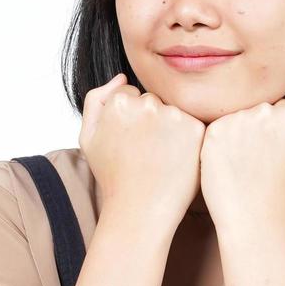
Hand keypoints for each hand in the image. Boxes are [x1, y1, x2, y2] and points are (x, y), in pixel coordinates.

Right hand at [80, 73, 205, 228]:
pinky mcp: (196, 129)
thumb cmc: (112, 175)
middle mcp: (147, 103)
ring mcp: (174, 115)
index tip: (129, 142)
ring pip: (173, 111)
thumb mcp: (88, 137)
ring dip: (169, 128)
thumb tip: (121, 77)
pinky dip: (186, 139)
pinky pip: (191, 124)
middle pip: (152, 101)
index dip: (129, 120)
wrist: (139, 208)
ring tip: (160, 157)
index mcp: (120, 102)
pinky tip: (175, 159)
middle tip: (145, 152)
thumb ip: (96, 100)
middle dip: (150, 121)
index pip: (129, 95)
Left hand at [199, 86, 284, 232]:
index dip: (270, 128)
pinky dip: (217, 143)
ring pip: (233, 115)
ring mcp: (238, 120)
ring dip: (233, 132)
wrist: (253, 216)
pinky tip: (225, 164)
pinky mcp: (214, 131)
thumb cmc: (281, 187)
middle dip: (252, 126)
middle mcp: (265, 111)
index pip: (277, 103)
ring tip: (239, 163)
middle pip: (254, 106)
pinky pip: (214, 127)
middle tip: (252, 158)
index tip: (268, 149)